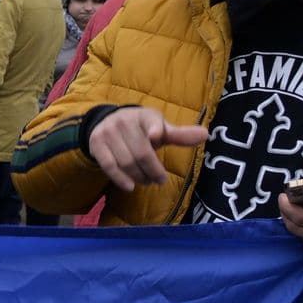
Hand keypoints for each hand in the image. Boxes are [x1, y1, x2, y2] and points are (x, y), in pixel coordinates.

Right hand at [87, 106, 203, 192]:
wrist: (107, 122)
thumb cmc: (141, 130)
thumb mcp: (161, 129)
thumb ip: (180, 135)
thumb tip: (206, 135)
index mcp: (145, 116)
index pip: (151, 121)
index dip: (155, 129)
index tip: (157, 136)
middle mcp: (125, 121)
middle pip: (141, 152)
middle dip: (152, 170)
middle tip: (160, 180)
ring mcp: (108, 132)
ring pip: (126, 161)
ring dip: (139, 176)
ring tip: (147, 181)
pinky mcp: (97, 144)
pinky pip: (109, 165)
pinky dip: (120, 178)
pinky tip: (131, 186)